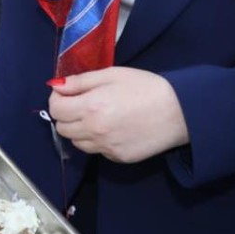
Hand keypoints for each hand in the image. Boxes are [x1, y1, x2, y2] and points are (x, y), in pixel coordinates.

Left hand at [48, 67, 189, 163]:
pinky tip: (112, 128)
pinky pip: (97, 151)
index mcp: (90, 107)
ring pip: (77, 143)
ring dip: (79, 130)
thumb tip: (56, 85)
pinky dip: (97, 141)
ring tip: (97, 116)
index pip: (55, 109)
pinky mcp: (119, 158)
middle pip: (62, 128)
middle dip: (66, 114)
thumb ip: (80, 81)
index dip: (57, 98)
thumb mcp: (111, 74)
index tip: (67, 93)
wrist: (179, 111)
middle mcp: (94, 131)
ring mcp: (106, 148)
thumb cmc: (145, 87)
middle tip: (81, 103)